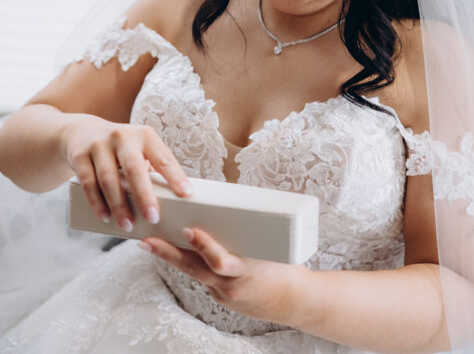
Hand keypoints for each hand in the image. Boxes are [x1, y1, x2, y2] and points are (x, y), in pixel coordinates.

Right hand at [60, 113, 191, 230]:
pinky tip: (105, 217)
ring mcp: (99, 145)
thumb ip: (149, 168)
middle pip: (135, 169)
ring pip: (110, 179)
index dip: (175, 176)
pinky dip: (97, 203)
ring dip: (119, 206)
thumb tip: (168, 201)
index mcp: (144, 135)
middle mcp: (122, 137)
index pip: (163, 158)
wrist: (81, 131)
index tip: (186, 195)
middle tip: (154, 218)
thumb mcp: (137, 148)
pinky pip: (89, 183)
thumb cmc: (119, 148)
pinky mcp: (80, 155)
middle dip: (145, 195)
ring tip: (128, 225)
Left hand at [139, 226, 303, 324]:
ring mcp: (224, 294)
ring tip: (150, 243)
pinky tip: (177, 251)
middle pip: (193, 269)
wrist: (295, 301)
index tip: (189, 230)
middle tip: (149, 240)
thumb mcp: (272, 247)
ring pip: (192, 273)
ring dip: (170, 257)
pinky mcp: (221, 298)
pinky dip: (191, 265)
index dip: (204, 246)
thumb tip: (231, 203)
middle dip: (168, 253)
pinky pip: (203, 279)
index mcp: (245, 271)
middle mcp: (230, 285)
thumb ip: (250, 230)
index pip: (220, 261)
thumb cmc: (285, 267)